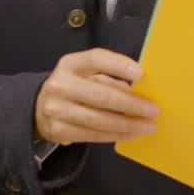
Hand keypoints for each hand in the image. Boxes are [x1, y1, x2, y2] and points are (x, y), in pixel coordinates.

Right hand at [34, 48, 159, 145]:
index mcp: (70, 64)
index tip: (141, 73)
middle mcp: (60, 84)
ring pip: (99, 119)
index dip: (119, 65)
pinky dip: (115, 135)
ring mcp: (57, 109)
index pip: (96, 59)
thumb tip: (138, 91)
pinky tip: (130, 133)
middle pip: (101, 95)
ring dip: (127, 124)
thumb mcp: (86, 74)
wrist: (40, 108)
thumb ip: (109, 77)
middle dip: (131, 104)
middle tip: (153, 110)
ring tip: (147, 126)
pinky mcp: (58, 131)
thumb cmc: (74, 86)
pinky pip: (93, 135)